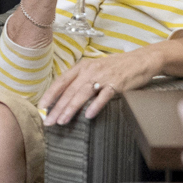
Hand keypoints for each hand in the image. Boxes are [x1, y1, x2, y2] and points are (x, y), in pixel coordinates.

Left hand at [39, 50, 162, 123]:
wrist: (141, 60)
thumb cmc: (116, 67)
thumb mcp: (95, 69)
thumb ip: (81, 80)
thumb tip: (64, 97)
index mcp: (82, 67)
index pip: (61, 81)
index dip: (50, 94)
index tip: (41, 107)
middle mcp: (90, 70)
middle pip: (69, 90)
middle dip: (57, 107)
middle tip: (48, 121)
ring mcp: (103, 77)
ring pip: (83, 94)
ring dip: (71, 108)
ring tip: (62, 120)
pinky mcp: (117, 84)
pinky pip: (104, 96)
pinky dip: (96, 105)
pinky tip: (88, 115)